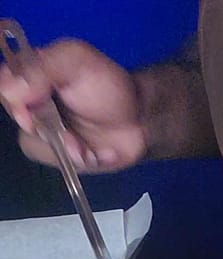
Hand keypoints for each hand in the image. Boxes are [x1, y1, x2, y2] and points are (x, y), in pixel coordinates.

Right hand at [0, 39, 144, 171]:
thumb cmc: (108, 85)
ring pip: (34, 145)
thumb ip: (41, 68)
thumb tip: (9, 90)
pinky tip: (97, 153)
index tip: (34, 102)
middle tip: (68, 123)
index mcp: (31, 75)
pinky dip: (82, 160)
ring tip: (86, 143)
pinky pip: (58, 163)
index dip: (16, 100)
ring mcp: (46, 133)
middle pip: (19, 118)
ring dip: (65, 147)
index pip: (5, 88)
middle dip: (46, 125)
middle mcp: (32, 104)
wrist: (140, 120)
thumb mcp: (76, 61)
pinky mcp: (61, 157)